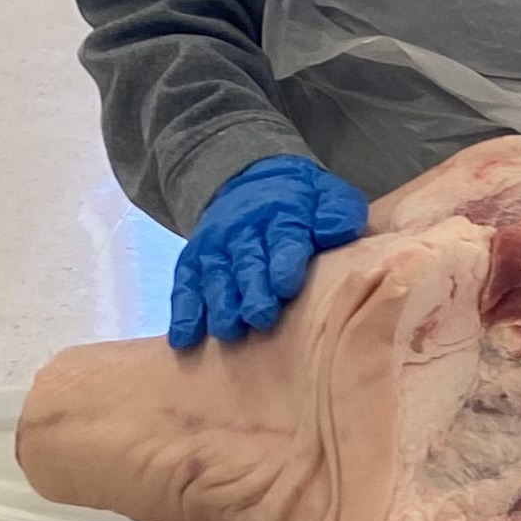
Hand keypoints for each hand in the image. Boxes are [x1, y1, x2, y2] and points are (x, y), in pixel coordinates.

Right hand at [168, 156, 369, 348]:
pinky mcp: (193, 262)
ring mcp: (215, 248)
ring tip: (227, 330)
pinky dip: (184, 312)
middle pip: (247, 262)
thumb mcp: (328, 196)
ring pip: (215, 277)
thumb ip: (336, 213)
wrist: (253, 182)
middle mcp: (243, 231)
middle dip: (252, 290)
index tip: (285, 286)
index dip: (283, 262)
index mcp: (282, 215)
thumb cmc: (303, 204)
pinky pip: (185, 286)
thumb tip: (334, 230)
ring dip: (219, 304)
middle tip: (260, 318)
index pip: (283, 238)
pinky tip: (184, 338)